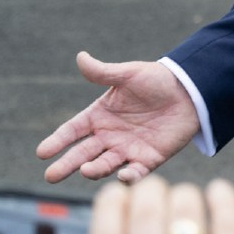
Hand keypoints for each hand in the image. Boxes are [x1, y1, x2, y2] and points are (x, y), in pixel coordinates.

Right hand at [37, 52, 200, 183]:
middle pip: (82, 154)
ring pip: (105, 165)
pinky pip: (135, 172)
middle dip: (66, 165)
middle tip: (51, 176)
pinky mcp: (148, 159)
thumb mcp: (129, 74)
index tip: (42, 152)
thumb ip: (104, 71)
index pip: (72, 131)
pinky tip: (122, 175)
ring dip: (94, 170)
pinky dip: (128, 177)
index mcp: (99, 116)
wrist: (191, 91)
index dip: (57, 141)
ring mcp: (127, 149)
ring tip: (86, 170)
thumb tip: (80, 57)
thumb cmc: (157, 80)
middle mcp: (109, 136)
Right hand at [89, 176, 233, 233]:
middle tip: (155, 191)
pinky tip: (220, 193)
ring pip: (186, 207)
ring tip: (188, 199)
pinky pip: (228, 219)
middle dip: (149, 192)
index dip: (108, 206)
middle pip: (145, 211)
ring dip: (185, 196)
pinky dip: (223, 198)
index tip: (114, 194)